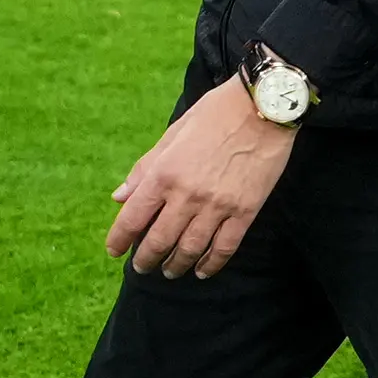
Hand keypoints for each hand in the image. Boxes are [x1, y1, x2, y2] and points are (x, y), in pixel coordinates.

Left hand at [106, 75, 298, 279]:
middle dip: (145, 259)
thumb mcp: (172, 134)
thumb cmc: (215, 113)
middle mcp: (187, 195)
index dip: (119, 239)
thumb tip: (119, 197)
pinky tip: (202, 271)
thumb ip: (145, 168)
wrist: (264, 106)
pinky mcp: (245, 212)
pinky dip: (210, 264)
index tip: (113, 251)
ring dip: (175, 265)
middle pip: (159, 240)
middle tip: (141, 267)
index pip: (133, 217)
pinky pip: (224, 248)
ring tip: (169, 271)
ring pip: (190, 249)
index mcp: (164, 173)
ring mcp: (217, 206)